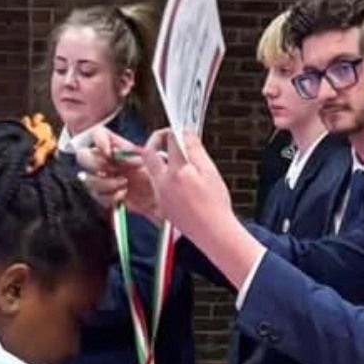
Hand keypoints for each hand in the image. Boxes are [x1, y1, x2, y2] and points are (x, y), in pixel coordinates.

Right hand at [74, 126, 160, 221]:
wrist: (159, 196)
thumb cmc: (154, 174)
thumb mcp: (147, 159)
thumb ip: (130, 152)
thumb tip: (118, 152)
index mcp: (113, 146)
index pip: (97, 134)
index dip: (99, 141)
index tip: (109, 152)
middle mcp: (103, 160)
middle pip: (83, 156)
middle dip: (96, 164)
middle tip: (113, 170)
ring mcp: (101, 177)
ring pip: (88, 179)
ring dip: (106, 183)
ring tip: (123, 183)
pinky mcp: (104, 195)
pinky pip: (98, 196)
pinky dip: (111, 196)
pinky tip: (123, 194)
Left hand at [140, 130, 260, 288]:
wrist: (213, 234)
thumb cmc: (215, 204)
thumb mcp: (209, 171)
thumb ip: (195, 150)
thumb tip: (186, 133)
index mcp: (176, 172)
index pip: (169, 141)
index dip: (175, 131)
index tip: (181, 130)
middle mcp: (162, 183)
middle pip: (148, 154)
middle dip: (155, 141)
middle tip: (166, 136)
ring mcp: (160, 195)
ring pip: (153, 170)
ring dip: (161, 160)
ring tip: (178, 159)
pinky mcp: (162, 206)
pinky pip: (158, 185)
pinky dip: (165, 176)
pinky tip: (181, 180)